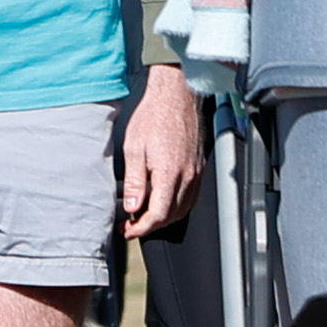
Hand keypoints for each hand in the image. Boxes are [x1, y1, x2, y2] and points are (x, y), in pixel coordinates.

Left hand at [122, 64, 202, 237]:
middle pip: (171, 216)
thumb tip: (131, 207)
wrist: (176, 96)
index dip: (141, 228)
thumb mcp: (134, 148)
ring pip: (183, 209)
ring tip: (143, 214)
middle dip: (150, 225)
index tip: (128, 230)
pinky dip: (175, 206)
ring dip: (164, 217)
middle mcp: (188, 177)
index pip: (158, 215)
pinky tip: (161, 201)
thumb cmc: (154, 115)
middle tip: (131, 224)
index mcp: (169, 173)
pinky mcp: (199, 168)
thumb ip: (133, 182)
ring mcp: (196, 173)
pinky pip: (190, 197)